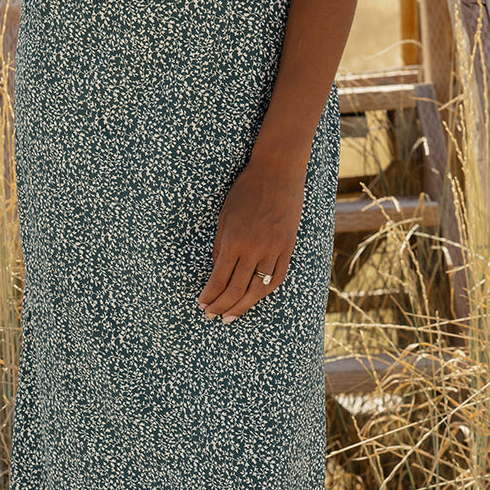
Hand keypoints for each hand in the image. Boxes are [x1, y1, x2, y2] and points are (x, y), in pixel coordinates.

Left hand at [197, 154, 306, 322]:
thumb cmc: (246, 190)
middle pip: (237, 289)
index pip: (219, 279)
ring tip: (231, 316)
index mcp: (234, 241)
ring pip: (258, 289)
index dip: (210, 295)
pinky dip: (265, 292)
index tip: (201, 304)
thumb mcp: (224, 216)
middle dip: (221, 306)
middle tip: (211, 316)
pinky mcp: (288, 247)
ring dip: (242, 306)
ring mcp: (274, 250)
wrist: (278, 172)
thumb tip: (216, 271)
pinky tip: (254, 299)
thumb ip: (220, 246)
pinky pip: (277, 277)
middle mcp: (255, 249)